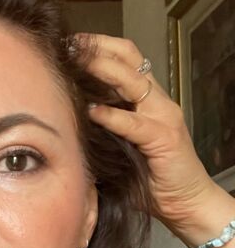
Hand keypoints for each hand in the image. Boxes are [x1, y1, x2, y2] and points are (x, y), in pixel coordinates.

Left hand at [74, 32, 215, 226]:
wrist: (185, 203)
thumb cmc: (148, 179)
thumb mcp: (119, 148)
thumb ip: (99, 132)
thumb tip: (63, 126)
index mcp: (146, 100)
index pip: (125, 58)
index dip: (98, 46)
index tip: (68, 44)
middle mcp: (157, 102)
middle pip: (128, 59)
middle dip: (96, 49)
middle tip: (67, 47)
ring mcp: (163, 117)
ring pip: (133, 82)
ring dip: (102, 70)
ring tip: (77, 65)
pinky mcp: (164, 139)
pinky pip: (134, 122)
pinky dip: (112, 115)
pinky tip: (91, 111)